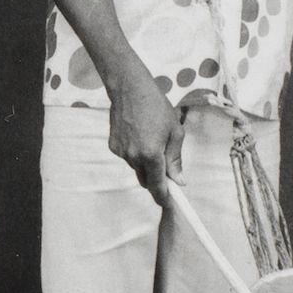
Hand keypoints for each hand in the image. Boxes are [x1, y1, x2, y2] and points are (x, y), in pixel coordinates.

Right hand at [107, 69, 187, 200]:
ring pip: (137, 168)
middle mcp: (134, 157)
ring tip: (150, 138)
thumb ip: (175, 159)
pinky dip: (135, 153)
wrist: (129, 89)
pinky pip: (127, 158)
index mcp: (151, 154)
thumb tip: (179, 180)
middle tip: (165, 165)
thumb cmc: (156, 106)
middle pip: (146, 180)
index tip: (169, 204)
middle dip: (156, 179)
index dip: (164, 197)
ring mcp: (121, 153)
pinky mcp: (113, 147)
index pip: (157, 186)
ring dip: (145, 163)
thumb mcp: (174, 131)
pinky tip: (138, 134)